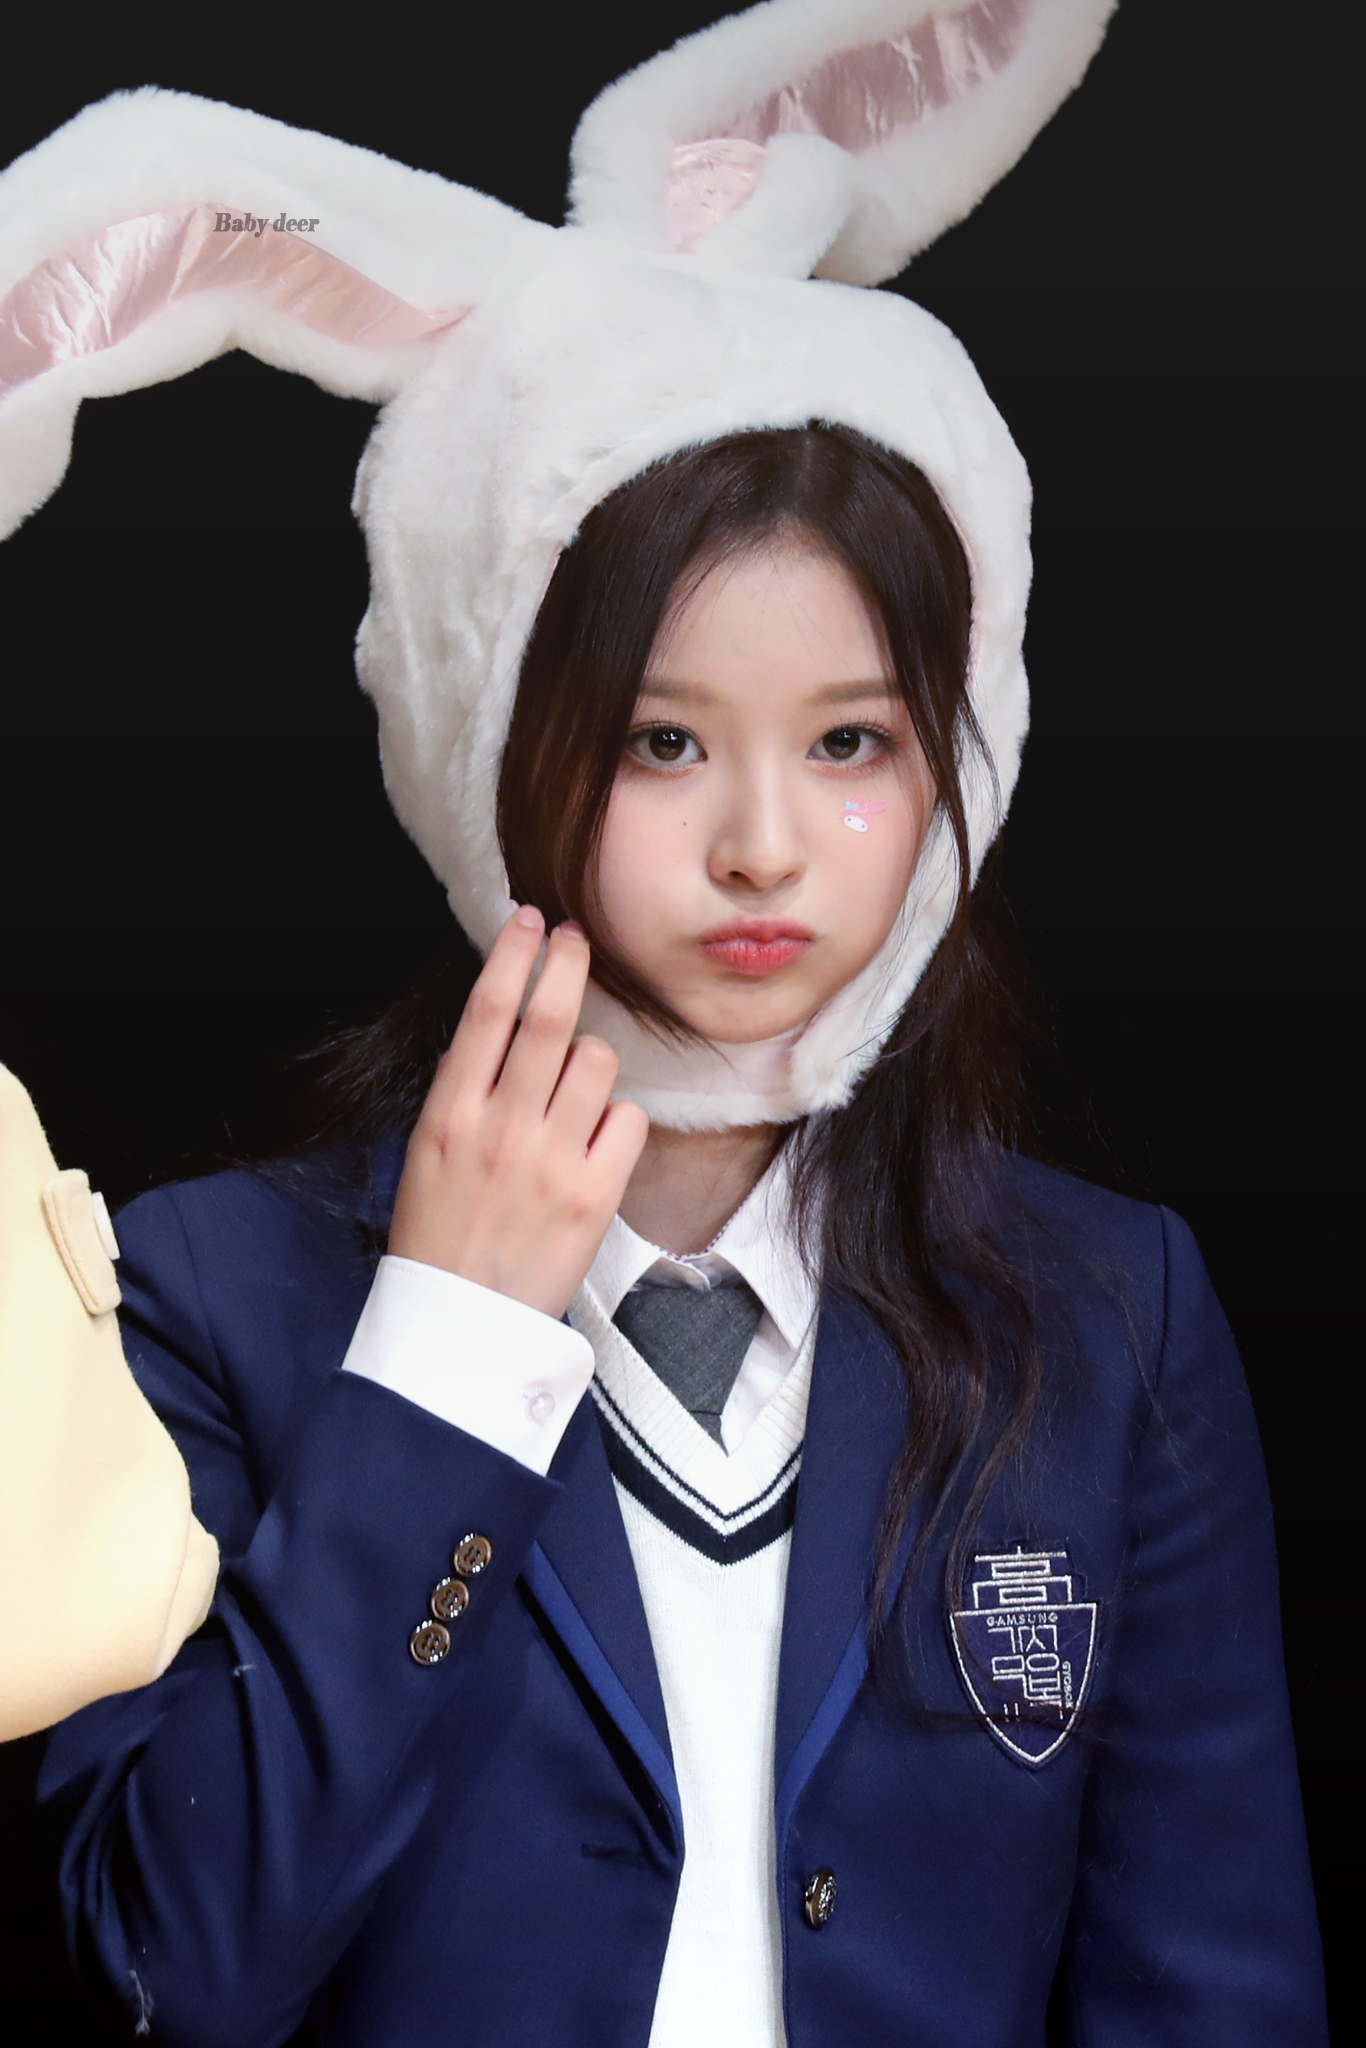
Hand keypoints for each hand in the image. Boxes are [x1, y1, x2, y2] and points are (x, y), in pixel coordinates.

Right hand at [387, 906, 649, 1317]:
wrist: (460, 1323)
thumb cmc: (441, 1235)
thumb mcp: (429, 1153)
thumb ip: (465, 1092)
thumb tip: (501, 1029)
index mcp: (449, 1114)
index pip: (486, 1013)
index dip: (512, 957)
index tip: (529, 921)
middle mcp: (500, 1128)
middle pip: (547, 1020)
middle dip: (567, 964)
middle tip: (577, 936)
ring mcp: (550, 1160)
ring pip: (597, 1062)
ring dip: (595, 1057)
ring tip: (578, 1085)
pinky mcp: (594, 1195)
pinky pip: (625, 1121)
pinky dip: (617, 1120)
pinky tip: (596, 1141)